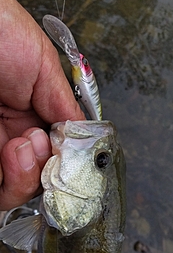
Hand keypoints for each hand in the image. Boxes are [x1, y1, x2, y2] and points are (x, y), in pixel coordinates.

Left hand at [0, 0, 83, 209]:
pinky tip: (14, 150)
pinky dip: (10, 177)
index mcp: (28, 115)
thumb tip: (84, 137)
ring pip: (12, 187)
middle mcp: (7, 133)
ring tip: (25, 145)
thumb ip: (64, 105)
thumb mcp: (42, 65)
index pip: (52, 156)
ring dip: (28, 176)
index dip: (64, 164)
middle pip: (34, 179)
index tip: (69, 156)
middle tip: (42, 144)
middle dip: (45, 172)